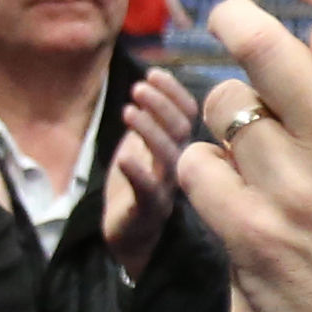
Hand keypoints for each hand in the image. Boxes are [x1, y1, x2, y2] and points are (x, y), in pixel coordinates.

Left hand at [102, 68, 199, 281]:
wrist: (129, 239)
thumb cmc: (137, 189)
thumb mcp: (142, 148)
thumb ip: (151, 121)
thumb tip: (150, 83)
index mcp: (179, 148)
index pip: (187, 114)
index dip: (173, 92)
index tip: (153, 73)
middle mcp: (179, 166)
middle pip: (181, 131)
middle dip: (162, 105)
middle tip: (139, 88)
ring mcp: (166, 190)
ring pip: (168, 158)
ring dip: (150, 130)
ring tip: (128, 110)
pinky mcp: (148, 212)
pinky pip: (148, 191)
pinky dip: (137, 173)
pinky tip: (123, 157)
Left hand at [179, 0, 311, 311]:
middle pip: (263, 42)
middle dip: (233, 19)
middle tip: (225, 18)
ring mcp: (296, 189)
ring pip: (223, 107)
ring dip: (220, 110)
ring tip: (231, 128)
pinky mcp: (252, 239)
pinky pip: (197, 171)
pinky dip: (198, 169)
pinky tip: (214, 181)